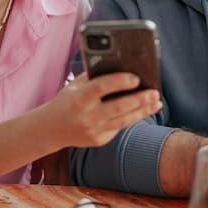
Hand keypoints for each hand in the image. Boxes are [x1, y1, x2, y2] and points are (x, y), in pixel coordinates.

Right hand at [46, 73, 162, 147]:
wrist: (51, 129)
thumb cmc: (67, 101)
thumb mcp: (75, 86)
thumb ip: (95, 77)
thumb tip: (121, 66)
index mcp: (79, 98)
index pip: (101, 87)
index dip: (119, 82)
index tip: (136, 78)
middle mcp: (87, 116)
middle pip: (119, 107)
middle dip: (140, 99)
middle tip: (155, 92)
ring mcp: (93, 130)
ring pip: (124, 121)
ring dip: (143, 111)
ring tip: (156, 102)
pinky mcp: (98, 140)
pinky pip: (118, 128)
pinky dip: (131, 118)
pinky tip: (142, 110)